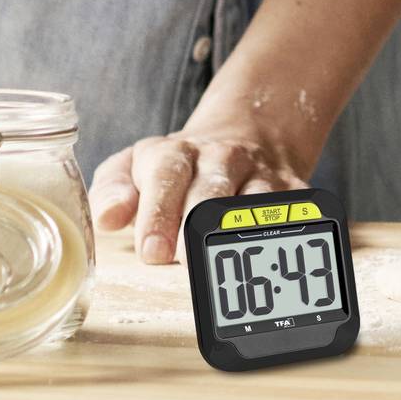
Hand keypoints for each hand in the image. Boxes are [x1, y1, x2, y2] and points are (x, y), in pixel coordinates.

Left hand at [93, 119, 310, 267]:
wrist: (241, 136)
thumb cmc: (176, 170)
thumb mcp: (135, 168)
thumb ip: (112, 190)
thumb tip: (107, 219)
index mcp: (175, 153)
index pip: (166, 176)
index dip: (158, 214)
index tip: (151, 251)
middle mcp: (221, 157)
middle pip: (211, 190)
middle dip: (195, 227)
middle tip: (183, 263)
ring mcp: (259, 171)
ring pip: (254, 199)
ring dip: (240, 232)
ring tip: (226, 262)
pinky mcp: (290, 188)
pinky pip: (293, 208)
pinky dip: (285, 230)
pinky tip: (275, 252)